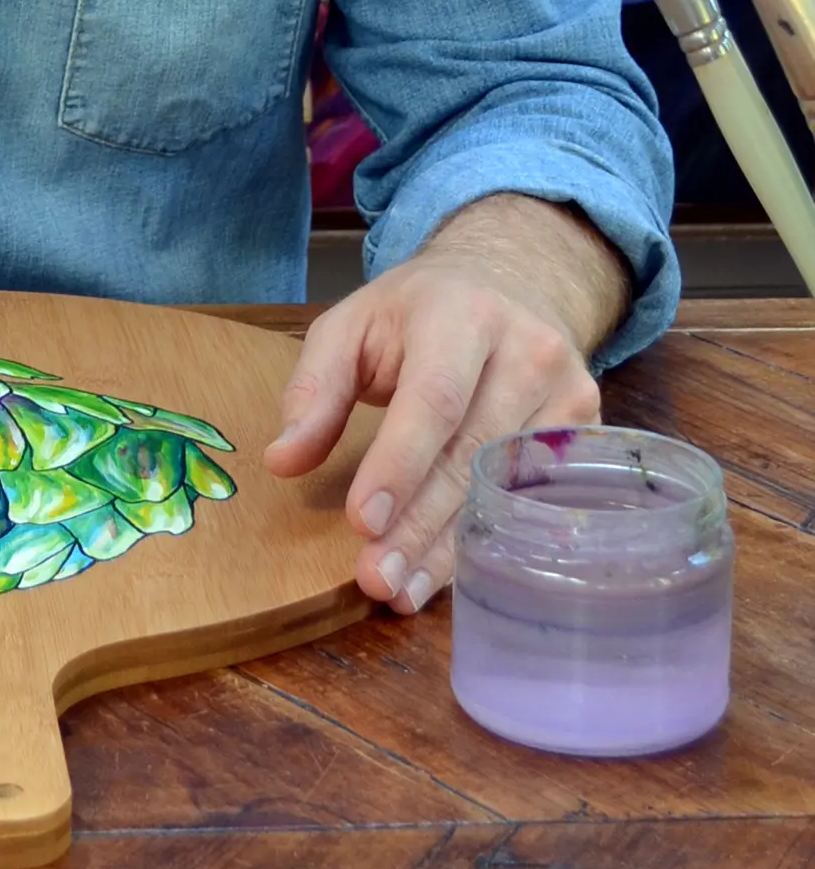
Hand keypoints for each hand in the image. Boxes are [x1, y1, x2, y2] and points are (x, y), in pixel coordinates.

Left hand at [263, 195, 626, 614]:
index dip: (400, 465)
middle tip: (375, 578)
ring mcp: (567, 391)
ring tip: (400, 589)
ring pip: (505, 487)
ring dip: (450, 548)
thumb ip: (315, 388)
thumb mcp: (352, 326)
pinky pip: (531, 498)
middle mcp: (528, 349)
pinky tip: (443, 573)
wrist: (510, 280)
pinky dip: (484, 541)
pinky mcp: (585, 429)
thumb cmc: (416, 312)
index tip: (362, 523)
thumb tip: (282, 461)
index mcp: (461, 312)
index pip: (434, 398)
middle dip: (419, 524)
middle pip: (472, 453)